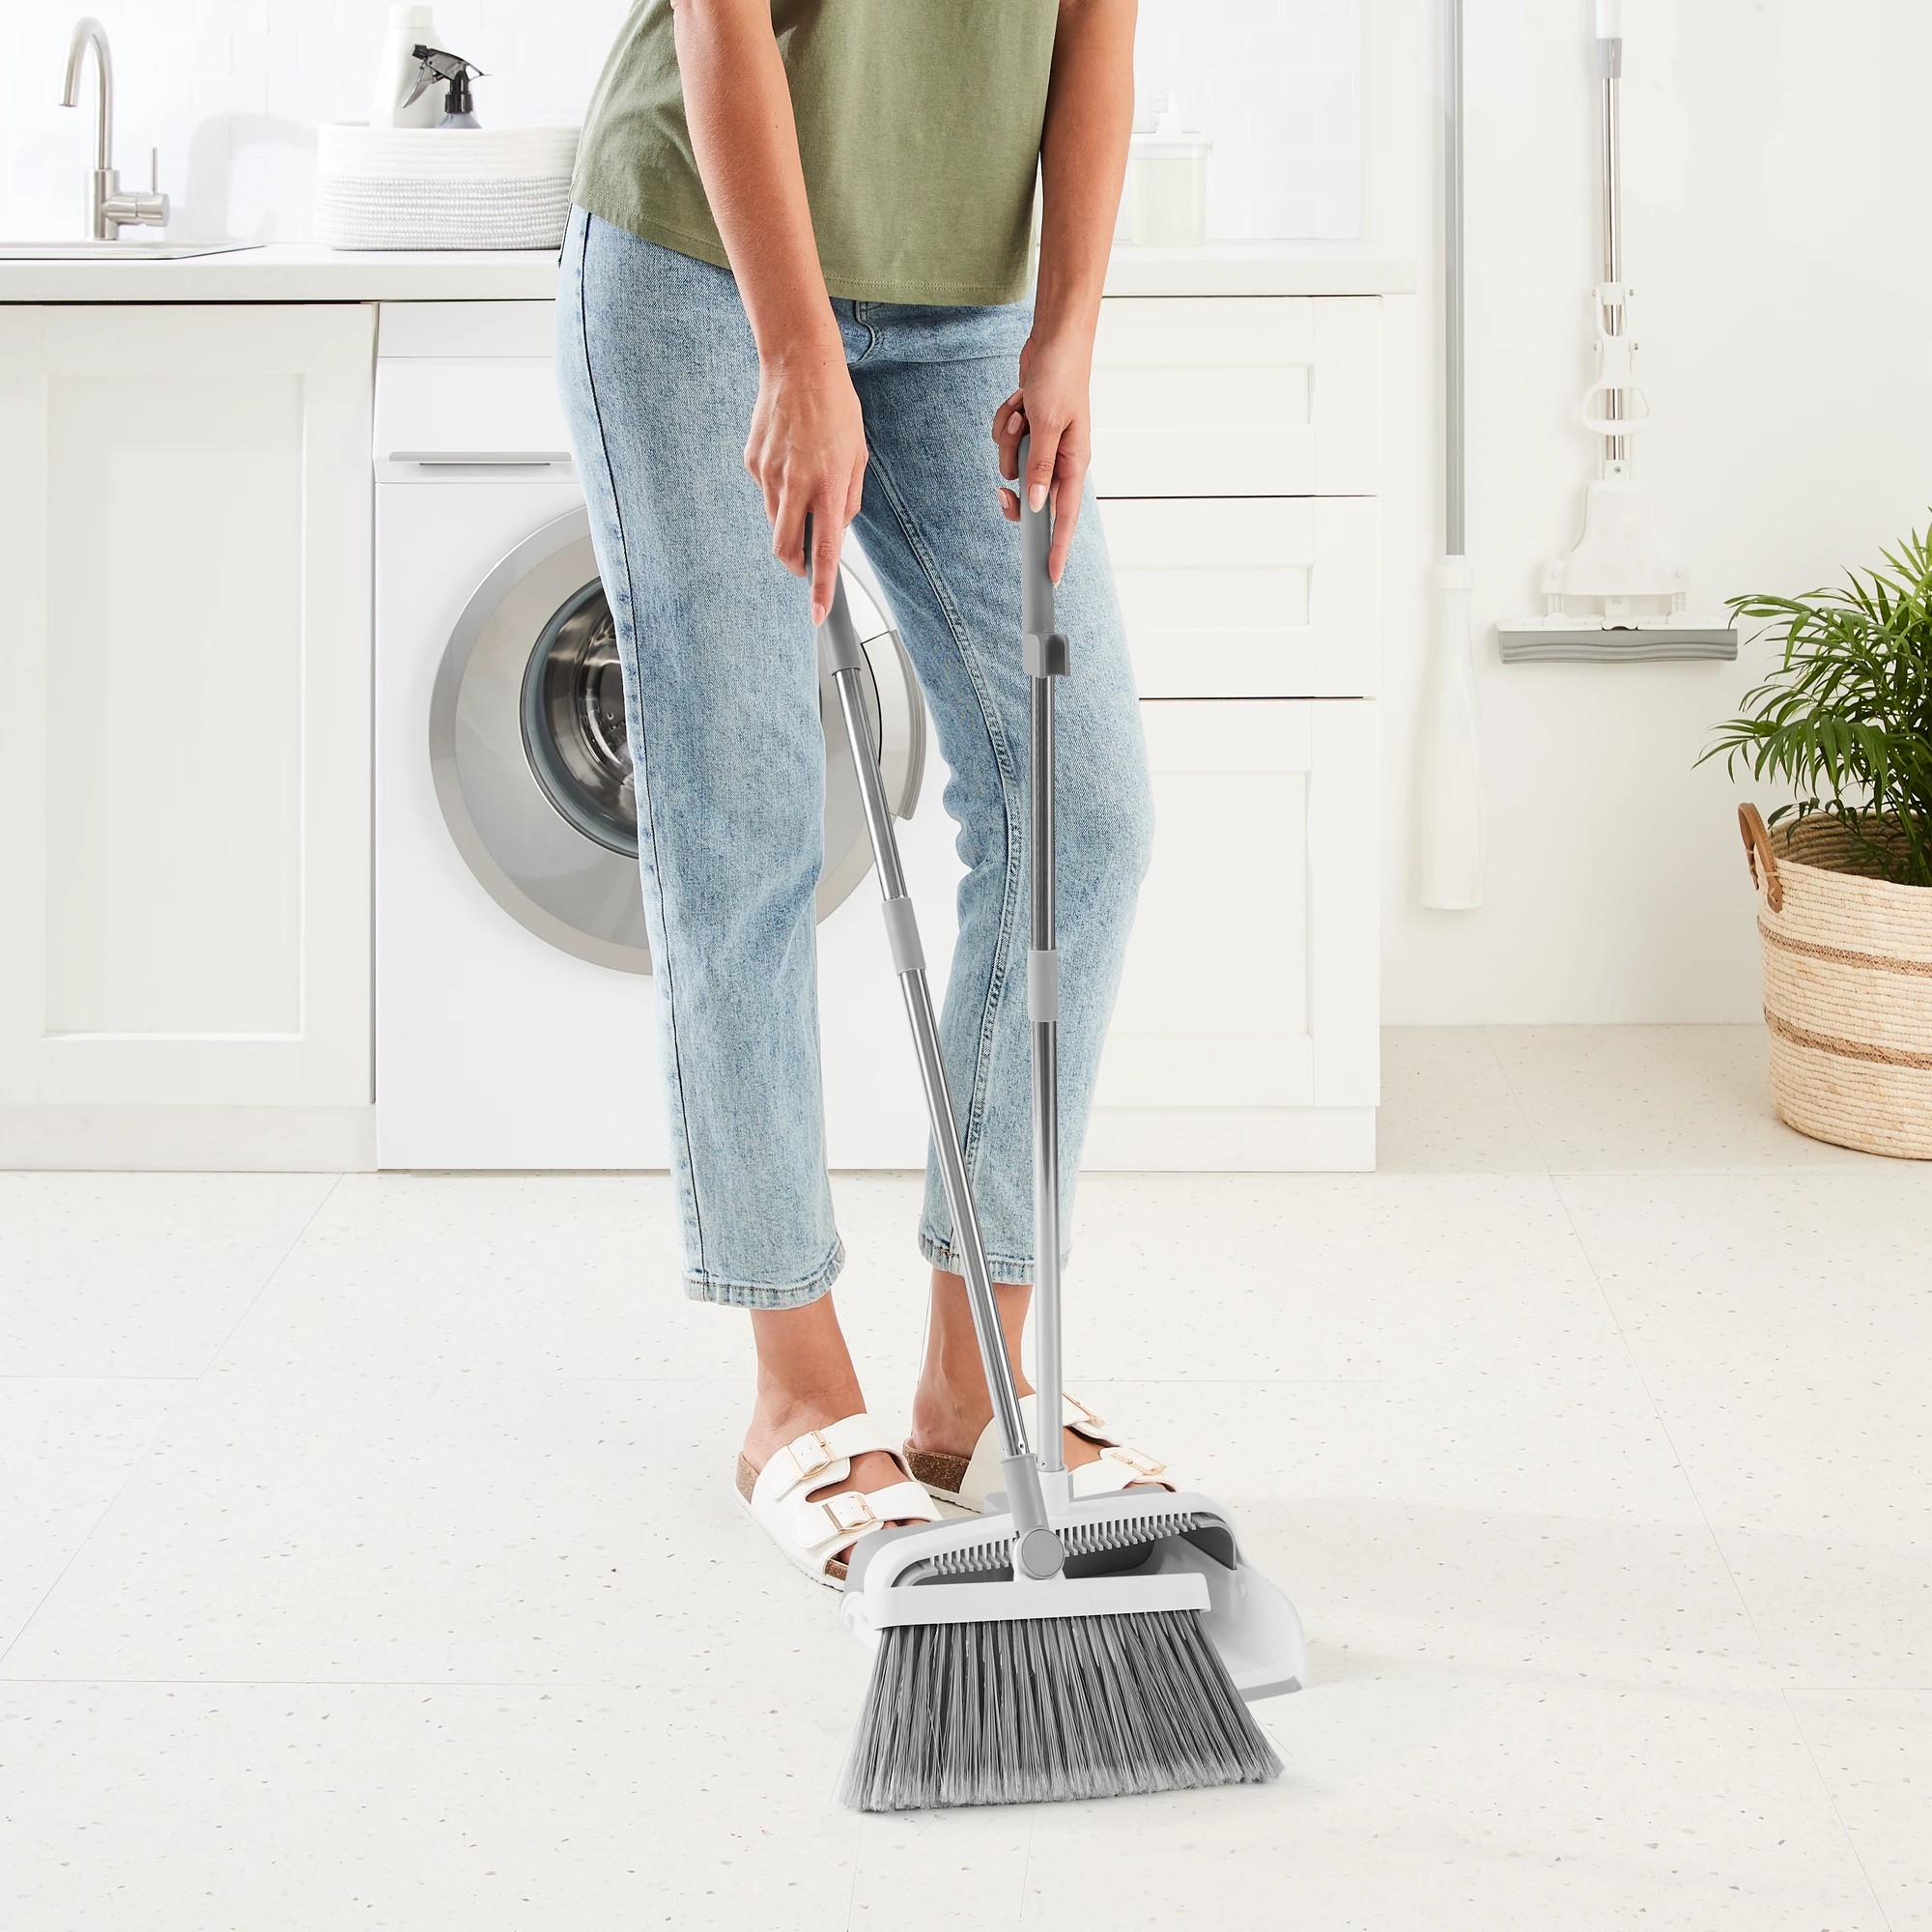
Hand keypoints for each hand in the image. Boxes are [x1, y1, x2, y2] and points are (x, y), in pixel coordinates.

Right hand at [744, 342, 867, 624]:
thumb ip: (850, 498)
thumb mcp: (858, 456)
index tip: (817, 614)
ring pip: (776, 522)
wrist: (799, 364)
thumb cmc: (835, 407)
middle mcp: (796, 484)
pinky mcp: (753, 462)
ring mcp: (769, 474)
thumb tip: (837, 528)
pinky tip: (790, 458)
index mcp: (829, 486)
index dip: (819, 588)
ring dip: (790, 521)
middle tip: (806, 563)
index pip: (824, 551)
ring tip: (805, 485)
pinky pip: (766, 492)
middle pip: (786, 549)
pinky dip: (779, 489)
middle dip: (795, 565)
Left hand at [992, 330, 1094, 582]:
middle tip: (1001, 491)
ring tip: (1022, 412)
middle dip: (1013, 479)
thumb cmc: (1061, 376)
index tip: (1052, 576)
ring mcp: (1043, 445)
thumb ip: (1040, 468)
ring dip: (1008, 439)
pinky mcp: (1028, 432)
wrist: (1055, 339)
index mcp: (1074, 463)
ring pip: (1011, 464)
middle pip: (1029, 495)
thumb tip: (1034, 505)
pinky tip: (1018, 401)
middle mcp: (1060, 459)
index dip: (1059, 548)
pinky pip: (1005, 441)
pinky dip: (1006, 422)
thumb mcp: (1048, 425)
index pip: (1065, 517)